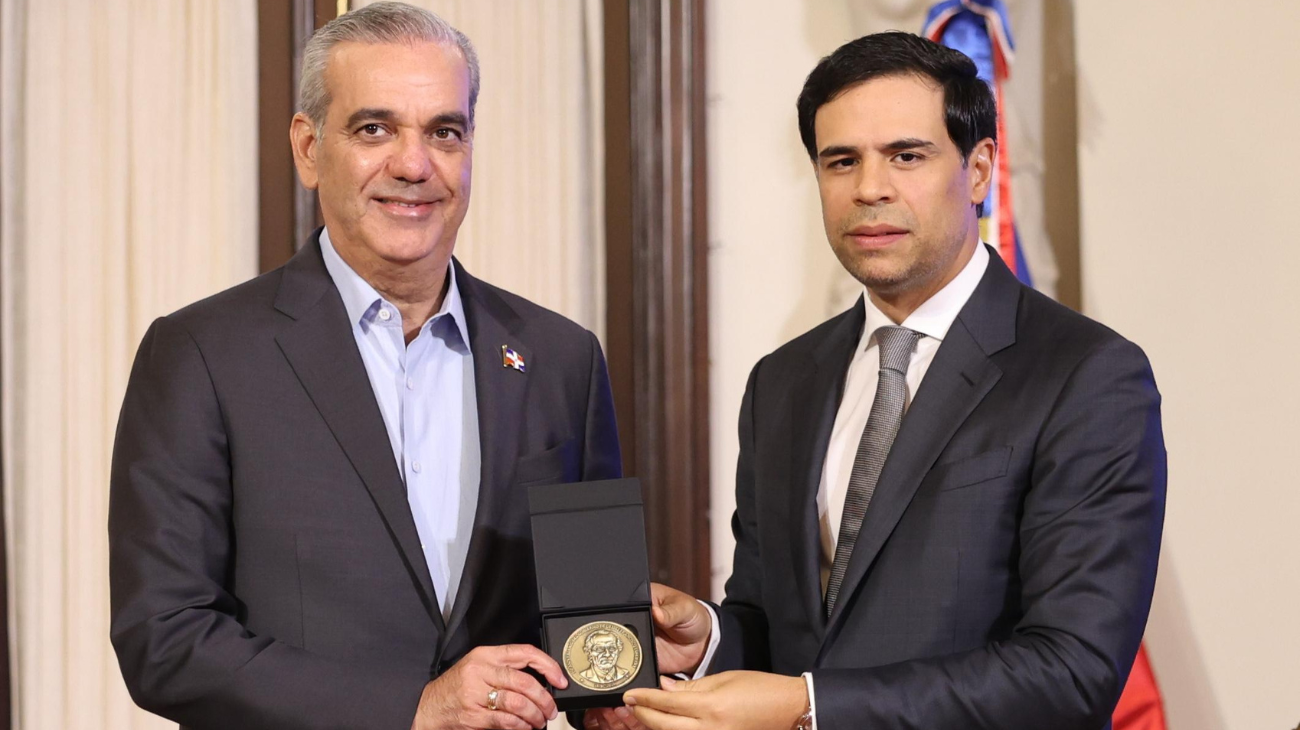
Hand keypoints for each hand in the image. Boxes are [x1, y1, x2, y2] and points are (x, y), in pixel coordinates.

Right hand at [410, 644, 567, 729]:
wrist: (428, 706)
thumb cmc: (456, 687)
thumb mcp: (478, 667)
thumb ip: (505, 669)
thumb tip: (541, 681)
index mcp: (486, 655)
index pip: (524, 653)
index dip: (548, 666)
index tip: (560, 679)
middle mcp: (481, 671)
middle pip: (524, 682)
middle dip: (544, 699)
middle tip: (551, 709)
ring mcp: (475, 693)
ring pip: (518, 702)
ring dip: (535, 715)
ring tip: (539, 721)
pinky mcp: (472, 715)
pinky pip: (505, 721)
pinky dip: (520, 726)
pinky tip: (525, 727)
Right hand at [582, 583, 710, 729]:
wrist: (702, 643)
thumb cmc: (692, 617)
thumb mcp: (684, 609)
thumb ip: (671, 611)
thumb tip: (657, 612)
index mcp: (641, 602)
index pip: (621, 607)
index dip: (614, 614)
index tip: (611, 623)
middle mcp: (634, 622)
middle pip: (614, 630)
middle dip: (609, 639)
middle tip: (605, 647)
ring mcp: (636, 642)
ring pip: (618, 650)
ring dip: (615, 657)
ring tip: (607, 664)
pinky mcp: (641, 661)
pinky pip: (631, 667)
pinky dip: (628, 673)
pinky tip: (624, 677)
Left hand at [623, 672, 807, 729]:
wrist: (788, 711)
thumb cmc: (759, 690)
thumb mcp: (723, 680)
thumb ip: (690, 687)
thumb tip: (663, 688)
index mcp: (710, 708)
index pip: (666, 703)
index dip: (644, 698)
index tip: (629, 694)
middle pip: (663, 726)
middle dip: (643, 715)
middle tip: (632, 704)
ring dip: (655, 727)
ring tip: (645, 715)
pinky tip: (667, 725)